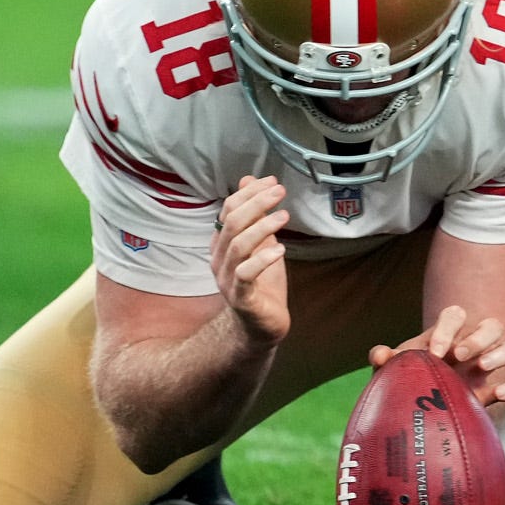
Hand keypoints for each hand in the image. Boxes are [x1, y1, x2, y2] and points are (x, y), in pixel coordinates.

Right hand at [209, 175, 290, 345]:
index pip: (227, 210)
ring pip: (238, 246)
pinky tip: (281, 249)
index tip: (271, 181)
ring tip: (284, 216)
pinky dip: (263, 259)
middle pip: (231, 224)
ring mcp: (227, 279)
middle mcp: (220, 260)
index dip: (248, 193)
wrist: (261, 324)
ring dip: (262, 227)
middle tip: (279, 191)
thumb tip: (250, 179)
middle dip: (256, 203)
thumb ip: (255, 215)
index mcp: (222, 244)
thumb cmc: (263, 281)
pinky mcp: (241, 298)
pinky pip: (246, 275)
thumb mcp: (262, 242)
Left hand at [369, 302, 504, 407]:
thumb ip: (384, 359)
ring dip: (499, 354)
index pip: (455, 315)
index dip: (447, 329)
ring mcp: (483, 369)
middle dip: (478, 338)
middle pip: (491, 326)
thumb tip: (379, 355)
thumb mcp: (393, 369)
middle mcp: (470, 346)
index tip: (434, 352)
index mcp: (446, 335)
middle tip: (459, 356)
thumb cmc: (404, 380)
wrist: (412, 413)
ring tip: (482, 367)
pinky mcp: (489, 394)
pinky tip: (502, 393)